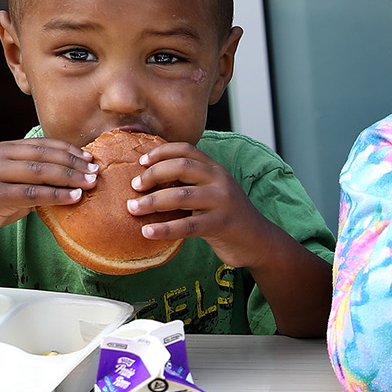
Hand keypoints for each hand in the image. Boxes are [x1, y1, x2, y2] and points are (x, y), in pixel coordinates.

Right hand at [0, 139, 95, 242]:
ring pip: (40, 172)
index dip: (69, 150)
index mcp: (5, 150)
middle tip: (96, 172)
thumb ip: (32, 182)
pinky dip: (55, 195)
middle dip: (74, 163)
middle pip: (46, 156)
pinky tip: (73, 198)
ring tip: (90, 184)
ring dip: (70, 177)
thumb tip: (68, 184)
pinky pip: (31, 193)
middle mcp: (0, 157)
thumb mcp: (8, 185)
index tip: (90, 158)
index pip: (44, 145)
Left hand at [125, 140, 276, 268]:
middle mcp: (220, 181)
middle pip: (181, 168)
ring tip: (132, 208)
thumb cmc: (227, 216)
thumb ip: (191, 183)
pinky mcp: (221, 225)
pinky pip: (187, 226)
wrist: (258, 241)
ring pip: (181, 195)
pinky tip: (147, 232)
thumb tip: (149, 180)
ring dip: (152, 202)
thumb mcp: (213, 192)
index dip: (161, 152)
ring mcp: (222, 202)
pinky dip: (165, 229)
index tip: (141, 161)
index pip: (186, 150)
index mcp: (216, 169)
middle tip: (134, 186)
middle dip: (153, 174)